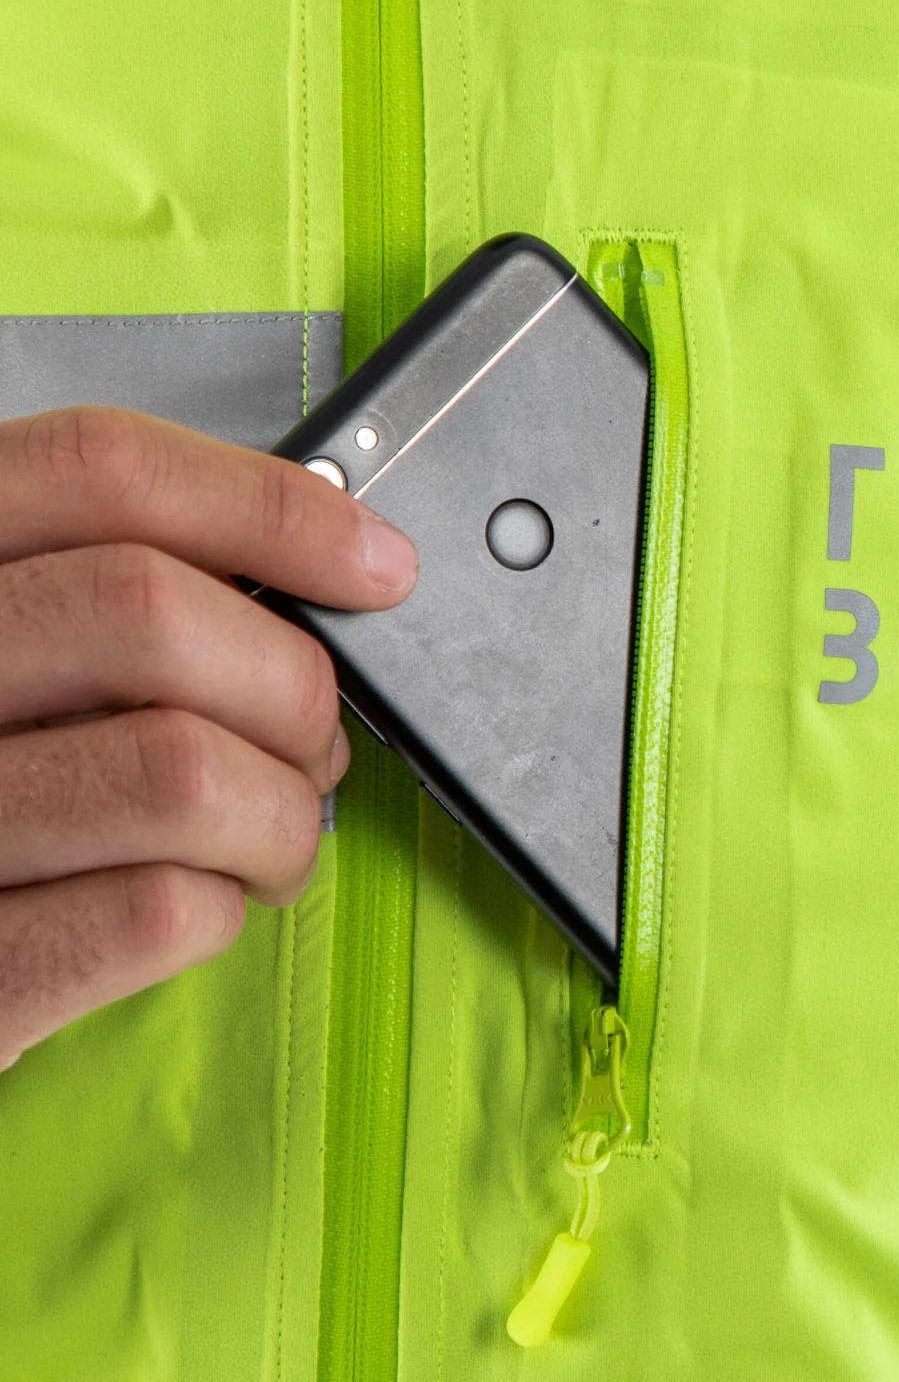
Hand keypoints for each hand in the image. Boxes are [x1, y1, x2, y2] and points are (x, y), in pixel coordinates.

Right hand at [0, 407, 418, 1069]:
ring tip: (270, 841)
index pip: (100, 471)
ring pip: (182, 774)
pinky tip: (204, 898)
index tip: (377, 566)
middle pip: (153, 615)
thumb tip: (333, 570)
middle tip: (313, 747)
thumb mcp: (28, 649)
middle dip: (292, 688)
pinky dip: (224, 904)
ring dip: (279, 816)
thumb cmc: (3, 778)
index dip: (268, 507)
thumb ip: (122, 594)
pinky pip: (156, 911)